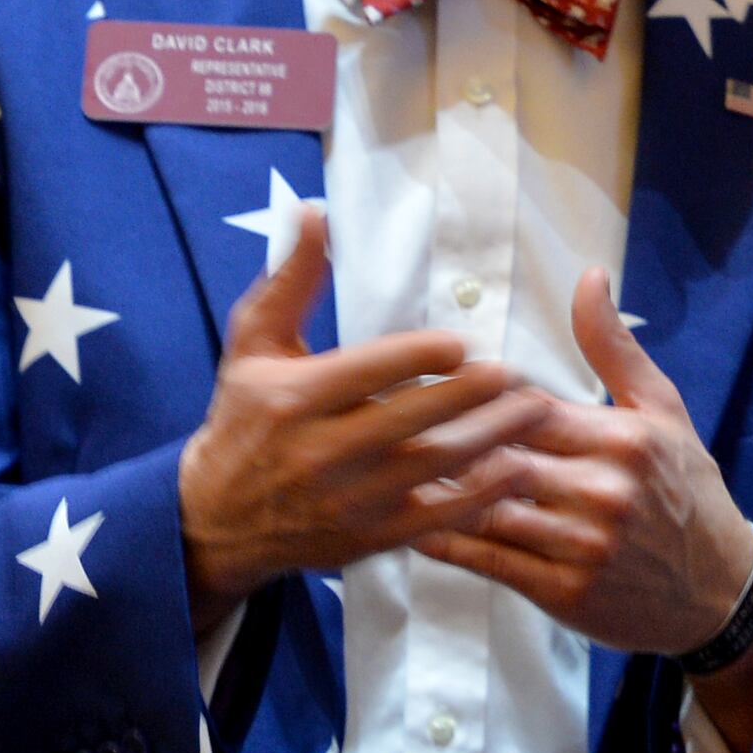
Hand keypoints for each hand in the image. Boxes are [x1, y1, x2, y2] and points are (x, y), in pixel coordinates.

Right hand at [178, 209, 551, 628]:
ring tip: (534, 412)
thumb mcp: (253, 344)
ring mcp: (348, 501)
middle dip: (469, 398)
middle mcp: (320, 453)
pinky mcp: (369, 538)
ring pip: (431, 468)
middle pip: (408, 422)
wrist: (218, 519)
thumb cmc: (243, 416)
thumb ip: (291, 279)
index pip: (366, 374)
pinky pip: (435, 519)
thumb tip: (315, 213)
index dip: (417, 359)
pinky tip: (516, 470)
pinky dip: (479, 497)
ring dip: (490, 440)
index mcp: (293, 398)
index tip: (461, 344)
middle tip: (515, 374)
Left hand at [413, 267, 752, 657]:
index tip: (426, 383)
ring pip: (488, 508)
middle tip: (383, 424)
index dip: (474, 396)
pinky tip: (408, 526)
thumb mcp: (663, 412)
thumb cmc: (687, 492)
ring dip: (432, 491)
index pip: (526, 406)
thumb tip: (589, 276)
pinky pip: (491, 561)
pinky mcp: (566, 593)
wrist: (718, 593)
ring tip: (380, 471)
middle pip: (498, 455)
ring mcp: (583, 546)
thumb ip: (615, 348)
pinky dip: (446, 543)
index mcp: (622, 439)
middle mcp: (603, 491)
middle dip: (443, 440)